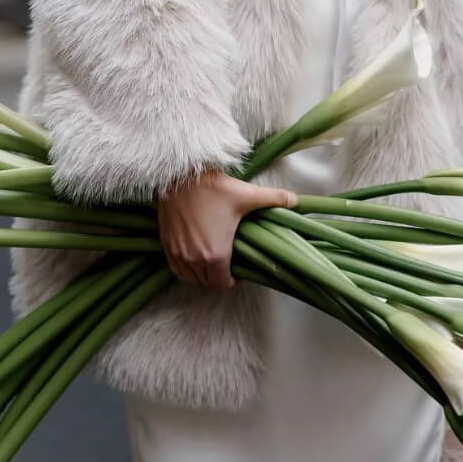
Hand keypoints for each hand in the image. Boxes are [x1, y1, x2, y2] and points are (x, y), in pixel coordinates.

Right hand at [157, 171, 297, 289]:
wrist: (181, 176)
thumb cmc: (215, 187)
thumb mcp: (247, 195)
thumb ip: (274, 199)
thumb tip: (296, 200)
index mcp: (216, 255)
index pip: (222, 285)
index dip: (232, 282)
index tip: (237, 272)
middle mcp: (194, 260)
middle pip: (206, 283)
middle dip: (217, 278)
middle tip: (226, 266)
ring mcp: (178, 253)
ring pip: (190, 278)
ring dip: (201, 275)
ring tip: (211, 262)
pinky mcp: (166, 245)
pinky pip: (176, 269)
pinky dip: (185, 268)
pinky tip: (194, 256)